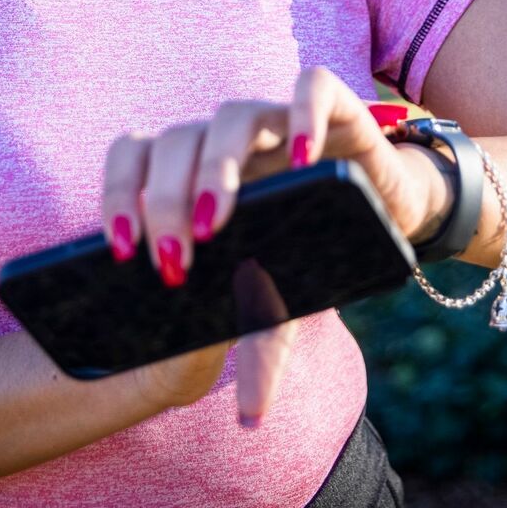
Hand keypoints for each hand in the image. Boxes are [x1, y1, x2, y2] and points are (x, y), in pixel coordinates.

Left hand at [98, 67, 451, 426]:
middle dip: (163, 200)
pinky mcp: (336, 108)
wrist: (390, 210)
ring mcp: (280, 121)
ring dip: (217, 166)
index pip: (133, 158)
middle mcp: (230, 141)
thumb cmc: (314, 251)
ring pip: (231, 114)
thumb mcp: (284, 306)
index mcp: (196, 174)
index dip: (118, 195)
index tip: (117, 252)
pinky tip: (300, 158)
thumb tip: (251, 420)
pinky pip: (312, 87)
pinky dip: (303, 114)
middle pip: (175, 142)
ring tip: (215, 222)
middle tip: (172, 259)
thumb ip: (262, 349)